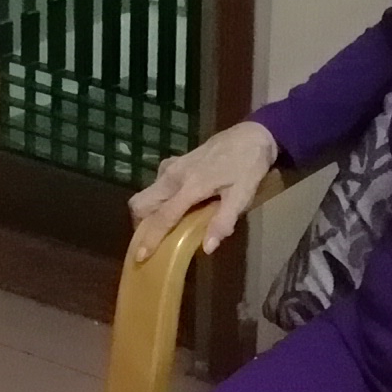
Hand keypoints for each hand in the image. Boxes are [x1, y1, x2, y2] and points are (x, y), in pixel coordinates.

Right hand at [129, 120, 279, 260]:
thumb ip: (223, 221)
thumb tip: (207, 248)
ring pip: (147, 193)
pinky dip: (158, 198)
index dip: (150, 238)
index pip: (163, 217)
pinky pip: (157, 183)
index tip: (140, 256)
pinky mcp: (176, 162)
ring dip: (149, 212)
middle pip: (141, 203)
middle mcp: (174, 176)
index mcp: (190, 186)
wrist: (251, 135)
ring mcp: (172, 166)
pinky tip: (175, 206)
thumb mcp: (242, 196)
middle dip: (141, 224)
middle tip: (152, 241)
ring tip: (163, 229)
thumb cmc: (248, 166)